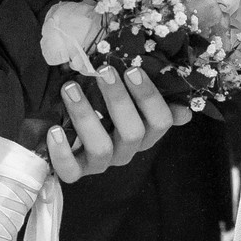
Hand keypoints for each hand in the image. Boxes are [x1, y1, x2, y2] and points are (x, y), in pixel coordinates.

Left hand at [44, 63, 192, 182]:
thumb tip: (186, 110)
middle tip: (103, 71)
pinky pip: (70, 171)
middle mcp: (126, 150)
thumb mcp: (128, 97)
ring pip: (101, 148)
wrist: (67, 126)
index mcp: (145, 131)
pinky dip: (62, 152)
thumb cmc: (102, 103)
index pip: (161, 121)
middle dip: (118, 100)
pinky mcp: (75, 171)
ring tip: (70, 88)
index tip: (132, 69)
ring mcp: (101, 163)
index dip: (149, 97)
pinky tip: (54, 129)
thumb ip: (154, 98)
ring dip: (86, 116)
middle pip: (132, 133)